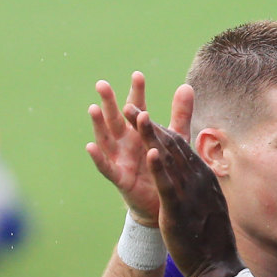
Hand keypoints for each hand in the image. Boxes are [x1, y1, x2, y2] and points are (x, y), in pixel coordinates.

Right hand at [86, 72, 192, 226]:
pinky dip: (98, 157)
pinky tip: (90, 146)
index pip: (138, 109)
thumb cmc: (163, 167)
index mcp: (138, 132)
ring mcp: (120, 159)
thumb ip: (179, 114)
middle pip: (115, 119)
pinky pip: (106, 167)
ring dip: (99, 125)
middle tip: (102, 84)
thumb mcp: (174, 139)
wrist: (163, 201)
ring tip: (94, 108)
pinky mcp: (120, 178)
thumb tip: (186, 86)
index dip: (137, 93)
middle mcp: (125, 143)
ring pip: (106, 139)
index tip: (138, 75)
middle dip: (109, 102)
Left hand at [134, 91, 243, 276]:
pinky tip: (149, 151)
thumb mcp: (209, 202)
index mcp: (202, 176)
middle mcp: (198, 179)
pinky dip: (158, 167)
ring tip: (136, 116)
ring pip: (168, 159)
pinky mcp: (179, 210)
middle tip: (129, 106)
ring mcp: (189, 193)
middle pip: (171, 146)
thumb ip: (201, 183)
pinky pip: (167, 185)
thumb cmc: (212, 236)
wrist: (219, 265)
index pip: (180, 147)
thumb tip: (199, 171)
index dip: (160, 129)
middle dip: (149, 125)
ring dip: (151, 136)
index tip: (142, 115)